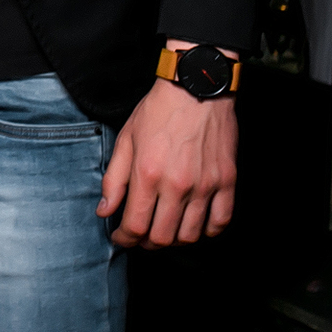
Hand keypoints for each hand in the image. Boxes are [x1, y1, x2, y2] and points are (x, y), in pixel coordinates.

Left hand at [99, 44, 237, 247]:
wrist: (195, 88)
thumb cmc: (158, 111)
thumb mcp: (126, 140)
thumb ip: (114, 180)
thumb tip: (105, 211)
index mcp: (148, 174)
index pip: (135, 226)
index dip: (125, 239)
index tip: (121, 238)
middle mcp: (177, 185)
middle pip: (162, 237)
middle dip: (146, 243)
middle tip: (141, 237)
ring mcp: (205, 185)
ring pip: (190, 235)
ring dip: (174, 240)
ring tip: (165, 231)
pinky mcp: (227, 181)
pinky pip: (220, 221)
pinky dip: (207, 231)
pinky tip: (195, 225)